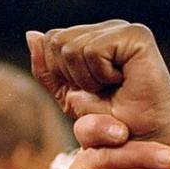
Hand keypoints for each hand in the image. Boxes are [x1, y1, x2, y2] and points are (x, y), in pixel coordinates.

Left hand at [26, 20, 169, 141]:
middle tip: (98, 90)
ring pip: (71, 47)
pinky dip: (99, 75)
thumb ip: (46, 68)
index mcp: (93, 37)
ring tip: (110, 87)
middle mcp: (108, 28)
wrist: (138, 140)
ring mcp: (123, 29)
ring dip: (85, 79)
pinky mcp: (137, 36)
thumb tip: (32, 34)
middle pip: (57, 40)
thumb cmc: (107, 120)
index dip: (58, 72)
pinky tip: (120, 81)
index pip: (50, 39)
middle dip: (69, 76)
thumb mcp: (67, 95)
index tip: (85, 90)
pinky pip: (92, 50)